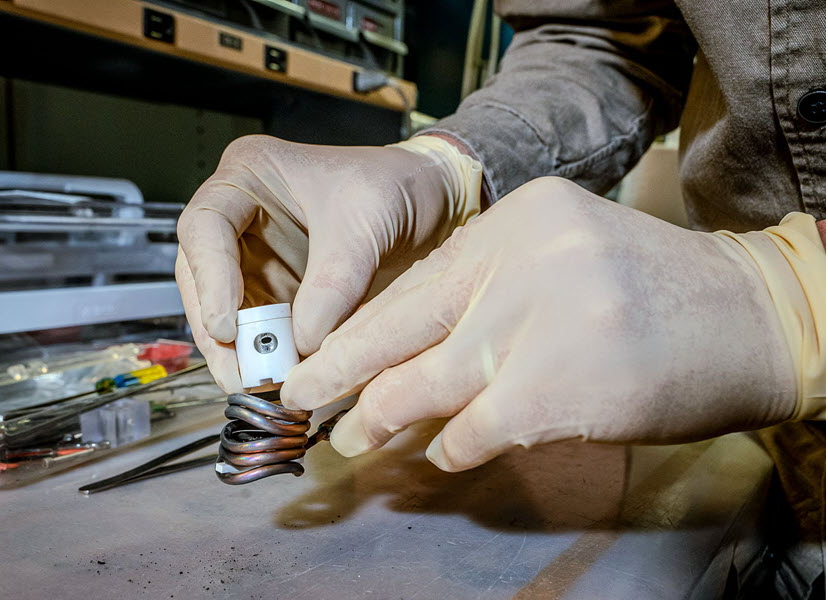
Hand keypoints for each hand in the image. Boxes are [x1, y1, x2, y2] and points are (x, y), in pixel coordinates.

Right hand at [176, 135, 480, 390]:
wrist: (434, 200)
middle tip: (237, 372)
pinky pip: (260, 327)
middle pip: (203, 275)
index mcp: (250, 174)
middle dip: (217, 328)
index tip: (227, 326)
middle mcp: (243, 215)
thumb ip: (333, 284)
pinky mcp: (279, 289)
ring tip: (257, 384)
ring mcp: (258, 255)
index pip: (204, 226)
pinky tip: (279, 378)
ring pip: (226, 308)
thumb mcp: (366, 226)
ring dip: (238, 350)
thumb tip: (302, 343)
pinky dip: (267, 354)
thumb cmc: (397, 185)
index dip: (210, 279)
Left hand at [283, 177, 822, 471]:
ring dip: (382, 419)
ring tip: (351, 440)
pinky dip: (450, 447)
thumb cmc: (651, 294)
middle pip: (401, 328)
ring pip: (425, 384)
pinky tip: (440, 453)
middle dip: (341, 372)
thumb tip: (409, 352)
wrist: (750, 320)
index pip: (413, 284)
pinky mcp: (554, 390)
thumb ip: (488, 296)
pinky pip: (470, 430)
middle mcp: (521, 261)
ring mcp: (537, 324)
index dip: (358, 330)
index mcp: (516, 221)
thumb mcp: (562, 261)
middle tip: (301, 399)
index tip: (317, 358)